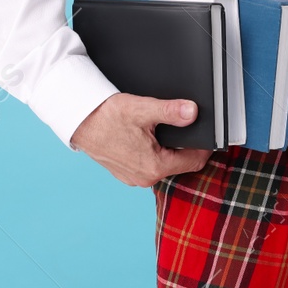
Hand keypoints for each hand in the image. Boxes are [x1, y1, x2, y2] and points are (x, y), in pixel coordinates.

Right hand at [69, 93, 213, 187]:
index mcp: (154, 167)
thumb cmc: (106, 116)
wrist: (78, 121)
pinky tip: (149, 137)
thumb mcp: (142, 110)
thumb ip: (171, 111)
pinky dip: (154, 153)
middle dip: (187, 147)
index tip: (209, 134)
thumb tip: (193, 112)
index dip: (205, 146)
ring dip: (170, 150)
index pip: (194, 161)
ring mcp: (133, 178)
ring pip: (164, 164)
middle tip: (188, 126)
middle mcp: (144, 178)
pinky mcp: (125, 173)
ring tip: (168, 129)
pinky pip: (148, 165)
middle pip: (180, 163)